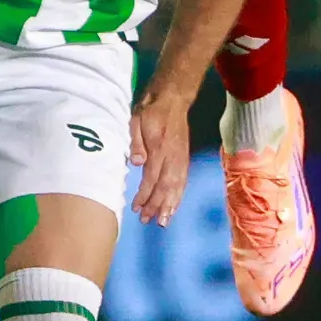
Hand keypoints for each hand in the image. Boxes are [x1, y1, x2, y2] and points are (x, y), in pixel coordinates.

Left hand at [127, 86, 191, 226]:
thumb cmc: (149, 109)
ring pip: (177, 187)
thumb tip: (137, 163)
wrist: (172, 98)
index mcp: (160, 148)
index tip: (136, 208)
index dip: (145, 195)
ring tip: (163, 222)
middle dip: (156, 206)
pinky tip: (174, 207)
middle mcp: (172, 156)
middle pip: (166, 186)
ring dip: (169, 206)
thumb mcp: (136, 120)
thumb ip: (136, 141)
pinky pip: (183, 181)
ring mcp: (180, 158)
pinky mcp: (184, 158)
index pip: (152, 177)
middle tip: (147, 221)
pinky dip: (179, 196)